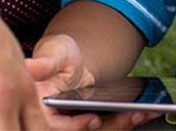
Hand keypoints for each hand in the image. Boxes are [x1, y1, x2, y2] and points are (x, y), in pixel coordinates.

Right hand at [27, 35, 158, 130]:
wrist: (71, 60)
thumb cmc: (59, 53)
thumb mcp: (53, 52)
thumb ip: (45, 62)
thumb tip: (29, 67)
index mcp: (40, 108)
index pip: (55, 126)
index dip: (75, 126)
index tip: (95, 119)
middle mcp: (57, 122)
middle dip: (111, 126)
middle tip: (134, 115)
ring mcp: (76, 127)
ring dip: (123, 125)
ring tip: (145, 112)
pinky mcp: (92, 126)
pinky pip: (110, 128)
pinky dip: (128, 121)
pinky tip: (146, 112)